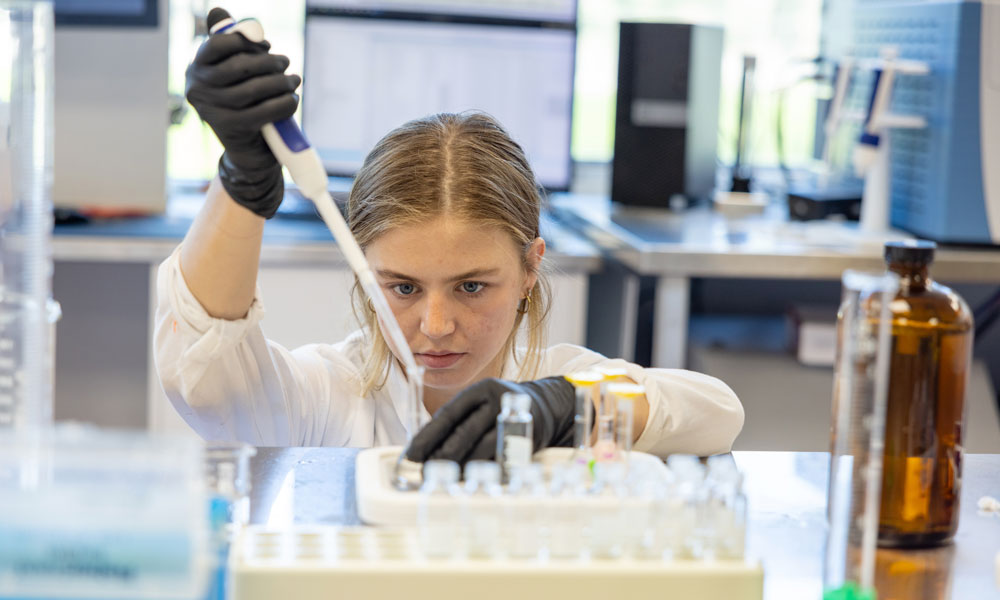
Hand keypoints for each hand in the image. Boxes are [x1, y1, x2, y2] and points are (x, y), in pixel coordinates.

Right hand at [185, 21, 299, 217]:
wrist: (247, 149)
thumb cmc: (244, 102)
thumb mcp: (236, 72)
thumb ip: (232, 42)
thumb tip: (226, 15)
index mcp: (196, 67)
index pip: (218, 43)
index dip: (247, 41)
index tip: (266, 45)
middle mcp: (197, 87)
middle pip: (240, 66)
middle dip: (270, 62)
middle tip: (286, 63)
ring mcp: (212, 110)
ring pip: (254, 88)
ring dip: (282, 82)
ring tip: (294, 81)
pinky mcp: (231, 129)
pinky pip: (265, 111)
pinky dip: (284, 103)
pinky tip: (292, 99)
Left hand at [405, 377, 578, 464]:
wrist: (546, 406)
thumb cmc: (499, 409)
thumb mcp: (479, 405)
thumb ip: (455, 422)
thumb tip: (423, 450)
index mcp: (480, 390)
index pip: (449, 414)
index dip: (428, 436)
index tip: (412, 454)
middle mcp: (497, 401)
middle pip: (465, 432)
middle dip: (443, 455)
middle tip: (426, 471)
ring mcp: (514, 420)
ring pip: (483, 449)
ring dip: (461, 467)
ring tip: (445, 478)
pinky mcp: (528, 439)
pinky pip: (502, 460)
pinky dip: (483, 472)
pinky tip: (470, 479)